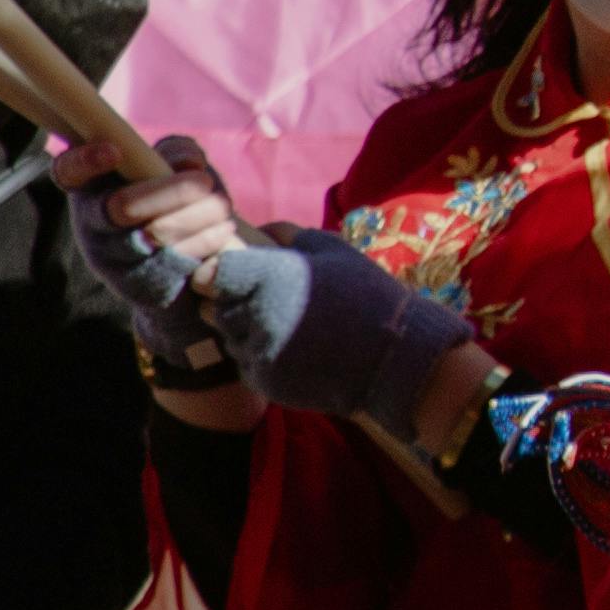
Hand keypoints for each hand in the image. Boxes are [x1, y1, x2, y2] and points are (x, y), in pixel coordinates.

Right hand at [81, 134, 247, 326]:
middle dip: (171, 191)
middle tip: (205, 181)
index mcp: (93, 190)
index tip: (114, 151)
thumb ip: (178, 153)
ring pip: (153, 234)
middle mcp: (93, 226)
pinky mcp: (138, 288)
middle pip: (120, 206)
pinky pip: (173, 263)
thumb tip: (189, 163)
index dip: (83, 161)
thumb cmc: (176, 205)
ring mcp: (112, 261)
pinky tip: (222, 232)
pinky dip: (205, 242)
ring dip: (198, 216)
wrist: (188, 270)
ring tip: (222, 208)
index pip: (67, 172)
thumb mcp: (175, 170)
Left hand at [196, 230, 479, 432]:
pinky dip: (260, 357)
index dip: (223, 274)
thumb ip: (290, 236)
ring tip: (286, 327)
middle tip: (269, 302)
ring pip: (229, 338)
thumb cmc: (368, 295)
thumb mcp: (335, 252)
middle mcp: (255, 316)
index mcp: (268, 278)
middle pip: (215, 307)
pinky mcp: (266, 382)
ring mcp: (258, 353)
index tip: (242, 276)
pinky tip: (294, 350)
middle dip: (234, 303)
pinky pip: (246, 365)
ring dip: (246, 331)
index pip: (213, 274)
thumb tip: (262, 228)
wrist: (395, 355)